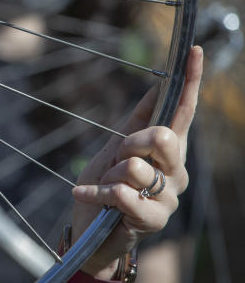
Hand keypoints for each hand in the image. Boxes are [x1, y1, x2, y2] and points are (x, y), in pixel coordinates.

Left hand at [70, 46, 202, 275]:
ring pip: (135, 167)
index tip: (193, 51)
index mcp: (168, 151)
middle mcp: (177, 172)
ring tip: (107, 188)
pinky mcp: (153, 220)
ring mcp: (169, 197)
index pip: (183, 111)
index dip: (191, 81)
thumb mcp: (113, 149)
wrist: (88, 232)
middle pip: (162, 136)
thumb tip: (158, 88)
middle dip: (129, 143)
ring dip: (109, 176)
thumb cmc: (103, 187)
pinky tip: (87, 196)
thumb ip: (136, 123)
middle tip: (116, 161)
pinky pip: (122, 193)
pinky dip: (97, 192)